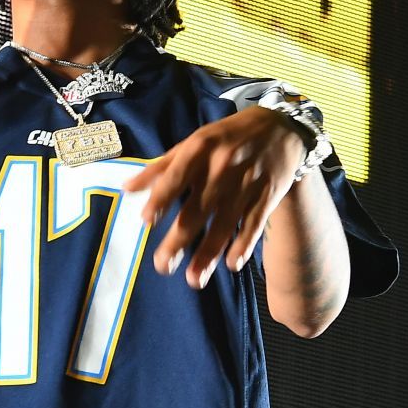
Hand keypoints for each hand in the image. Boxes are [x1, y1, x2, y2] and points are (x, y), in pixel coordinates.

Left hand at [122, 108, 309, 288]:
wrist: (281, 128)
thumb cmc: (226, 138)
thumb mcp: (193, 143)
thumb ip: (161, 168)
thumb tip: (127, 189)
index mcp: (199, 149)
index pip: (176, 176)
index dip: (161, 198)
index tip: (145, 221)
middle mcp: (222, 166)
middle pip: (198, 208)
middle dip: (179, 239)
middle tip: (162, 266)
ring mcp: (246, 182)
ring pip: (224, 223)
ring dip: (208, 253)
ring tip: (193, 279)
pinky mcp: (267, 195)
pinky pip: (253, 223)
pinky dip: (243, 245)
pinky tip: (231, 265)